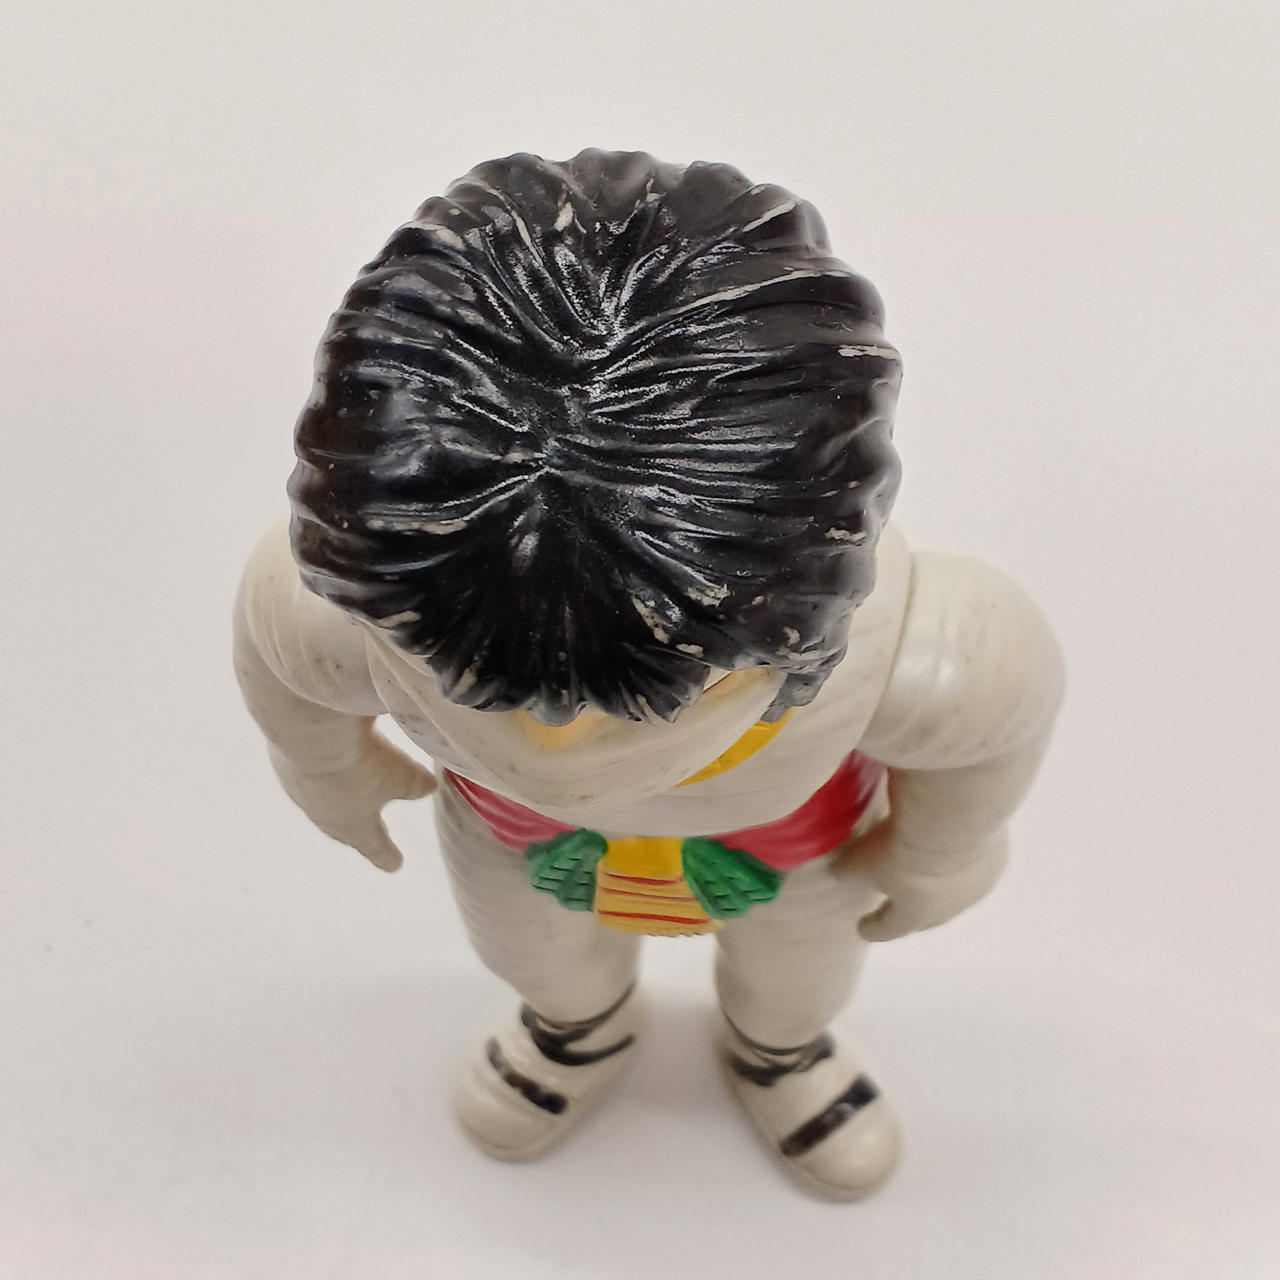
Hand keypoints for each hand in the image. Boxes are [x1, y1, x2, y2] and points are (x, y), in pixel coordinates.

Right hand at [270, 729, 435, 871]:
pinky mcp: (286, 759)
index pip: (374, 847)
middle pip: (343, 827)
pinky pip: (308, 768)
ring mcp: (301, 787)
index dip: (386, 855)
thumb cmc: (361, 764)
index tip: (395, 866)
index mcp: (355, 826)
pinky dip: (321, 766)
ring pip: (322, 797)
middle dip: (355, 831)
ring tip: (346, 791)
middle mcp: (324, 813)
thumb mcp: (403, 774)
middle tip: (361, 837)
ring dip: (336, 795)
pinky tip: (327, 755)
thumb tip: (428, 787)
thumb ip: (417, 785)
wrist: (308, 730)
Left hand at [836, 821, 1009, 942]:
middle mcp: (948, 908)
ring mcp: (975, 887)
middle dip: (913, 914)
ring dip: (943, 886)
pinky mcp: (995, 862)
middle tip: (900, 905)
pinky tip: (958, 845)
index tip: (863, 928)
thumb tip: (838, 872)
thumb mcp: (860, 858)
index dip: (875, 928)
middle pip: (928, 918)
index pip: (888, 928)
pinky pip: (977, 865)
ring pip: (956, 893)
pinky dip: (965, 860)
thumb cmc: (900, 848)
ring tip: (933, 873)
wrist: (953, 821)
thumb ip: (847, 869)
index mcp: (912, 914)